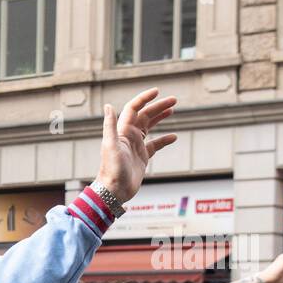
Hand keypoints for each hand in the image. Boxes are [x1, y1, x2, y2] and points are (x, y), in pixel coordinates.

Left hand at [96, 88, 176, 202]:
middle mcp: (128, 136)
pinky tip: (174, 137)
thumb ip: (110, 125)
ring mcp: (135, 146)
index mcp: (122, 131)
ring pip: (149, 127)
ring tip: (173, 110)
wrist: (114, 191)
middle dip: (158, 106)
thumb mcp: (111, 146)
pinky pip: (155, 145)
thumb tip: (107, 105)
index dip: (144, 99)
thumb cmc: (112, 170)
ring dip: (160, 117)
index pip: (133, 109)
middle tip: (174, 100)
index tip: (157, 91)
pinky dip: (164, 140)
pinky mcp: (142, 157)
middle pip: (144, 116)